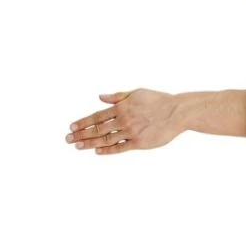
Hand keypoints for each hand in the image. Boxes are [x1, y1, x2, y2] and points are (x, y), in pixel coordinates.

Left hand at [65, 89, 181, 154]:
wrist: (176, 112)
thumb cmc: (158, 100)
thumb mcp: (136, 93)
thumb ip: (117, 96)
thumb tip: (100, 97)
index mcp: (121, 107)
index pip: (97, 116)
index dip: (83, 122)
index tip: (72, 127)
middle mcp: (123, 120)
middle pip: (97, 129)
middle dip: (81, 134)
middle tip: (68, 139)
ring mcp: (131, 132)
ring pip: (106, 139)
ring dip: (90, 143)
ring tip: (78, 146)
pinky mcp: (140, 143)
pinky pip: (120, 147)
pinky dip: (108, 150)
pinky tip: (98, 151)